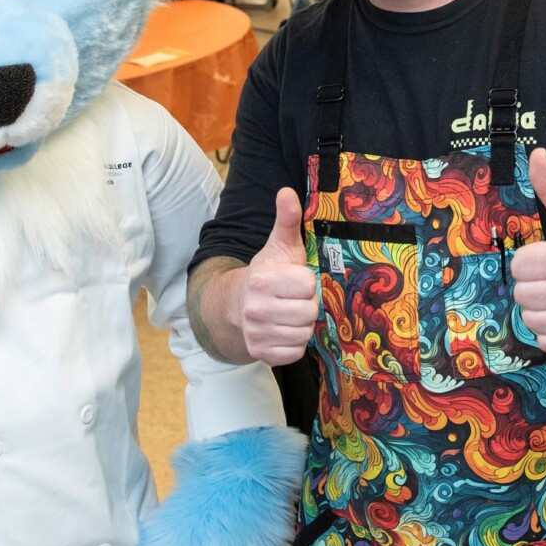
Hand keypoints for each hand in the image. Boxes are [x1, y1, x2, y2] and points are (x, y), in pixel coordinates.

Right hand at [233, 188, 317, 365]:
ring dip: (302, 324)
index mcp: (262, 280)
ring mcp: (257, 333)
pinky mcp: (261, 353)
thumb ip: (286, 220)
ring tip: (289, 313)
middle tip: (294, 299)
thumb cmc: (266, 275)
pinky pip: (296, 351)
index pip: (308, 285)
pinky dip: (295, 343)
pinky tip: (284, 330)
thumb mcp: (278, 246)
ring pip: (304, 333)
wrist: (236, 307)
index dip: (306, 282)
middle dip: (306, 304)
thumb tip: (287, 191)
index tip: (295, 280)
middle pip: (309, 312)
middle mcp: (256, 309)